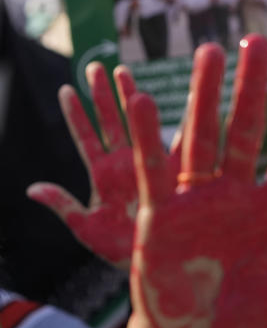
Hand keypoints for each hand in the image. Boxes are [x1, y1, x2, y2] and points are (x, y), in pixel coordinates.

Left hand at [27, 62, 170, 268]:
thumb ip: (63, 205)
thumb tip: (31, 188)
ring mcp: (150, 162)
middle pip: (111, 121)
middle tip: (96, 66)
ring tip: (122, 69)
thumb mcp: (87, 229)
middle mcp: (126, 163)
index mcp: (103, 175)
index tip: (65, 89)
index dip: (76, 115)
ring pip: (139, 122)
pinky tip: (172, 96)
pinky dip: (174, 117)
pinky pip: (174, 139)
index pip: (86, 138)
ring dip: (130, 96)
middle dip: (102, 94)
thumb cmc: (123, 251)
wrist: (160, 261)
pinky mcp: (173, 168)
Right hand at [121, 36, 266, 327]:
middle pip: (246, 129)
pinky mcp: (157, 216)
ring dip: (204, 95)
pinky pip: (153, 170)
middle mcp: (233, 193)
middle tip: (258, 40)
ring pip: (201, 137)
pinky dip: (151, 138)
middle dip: (252, 87)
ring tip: (210, 52)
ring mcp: (195, 200)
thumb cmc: (242, 324)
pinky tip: (146, 100)